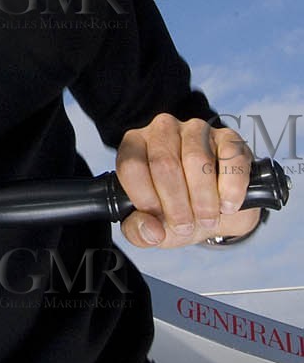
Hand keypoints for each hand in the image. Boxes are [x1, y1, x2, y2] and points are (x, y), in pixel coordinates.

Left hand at [116, 114, 259, 248]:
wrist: (217, 211)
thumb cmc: (179, 212)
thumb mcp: (153, 227)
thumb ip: (139, 232)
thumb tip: (151, 231)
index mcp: (136, 146)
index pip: (131, 165)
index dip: (146, 199)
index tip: (158, 220)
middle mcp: (163, 131)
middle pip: (164, 164)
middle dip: (177, 205)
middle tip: (185, 226)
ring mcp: (197, 130)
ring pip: (197, 160)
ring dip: (204, 199)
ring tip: (207, 218)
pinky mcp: (228, 138)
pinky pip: (230, 159)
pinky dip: (231, 188)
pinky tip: (227, 204)